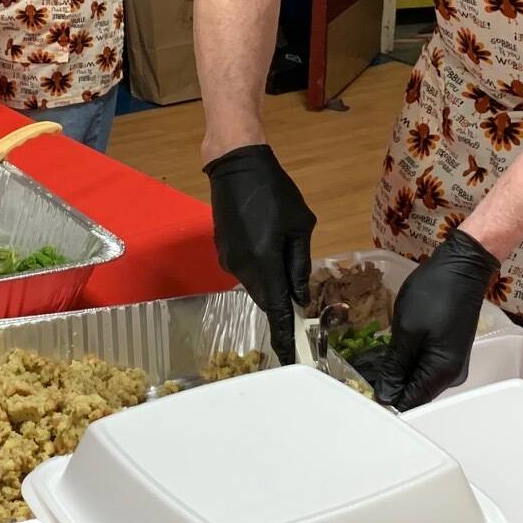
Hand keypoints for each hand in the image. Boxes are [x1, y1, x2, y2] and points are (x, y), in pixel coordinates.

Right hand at [205, 144, 314, 366]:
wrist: (235, 165)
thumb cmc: (274, 192)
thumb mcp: (299, 227)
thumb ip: (299, 265)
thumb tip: (300, 297)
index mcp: (265, 263)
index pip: (276, 310)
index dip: (283, 336)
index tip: (290, 357)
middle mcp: (243, 268)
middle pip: (265, 300)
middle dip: (280, 307)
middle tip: (298, 310)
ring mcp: (229, 261)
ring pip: (255, 285)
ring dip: (271, 285)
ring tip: (285, 264)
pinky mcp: (222, 251)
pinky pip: (246, 271)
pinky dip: (260, 271)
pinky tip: (268, 250)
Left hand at [375, 228, 498, 409]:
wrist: (461, 267)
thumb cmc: (435, 294)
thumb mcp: (407, 331)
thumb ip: (395, 367)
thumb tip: (385, 396)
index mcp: (442, 374)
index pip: (410, 404)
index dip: (384, 398)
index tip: (361, 387)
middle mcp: (451, 376)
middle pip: (415, 393)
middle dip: (389, 384)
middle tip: (361, 370)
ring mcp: (451, 364)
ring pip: (418, 378)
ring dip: (396, 371)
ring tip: (372, 357)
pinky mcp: (448, 351)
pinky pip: (424, 365)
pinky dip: (407, 360)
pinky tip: (391, 348)